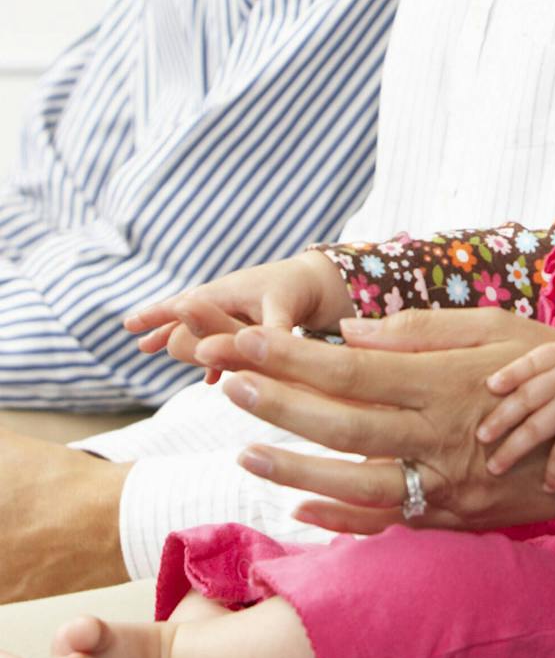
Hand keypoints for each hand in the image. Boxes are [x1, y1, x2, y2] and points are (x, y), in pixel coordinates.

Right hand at [123, 249, 351, 380]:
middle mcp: (227, 298)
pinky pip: (224, 337)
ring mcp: (238, 308)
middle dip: (163, 328)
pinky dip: (214, 354)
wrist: (322, 280)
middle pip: (187, 315)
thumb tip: (260, 354)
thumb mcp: (282, 308)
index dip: (157, 316)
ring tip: (160, 352)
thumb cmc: (300, 288)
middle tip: (138, 343)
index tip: (129, 324)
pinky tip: (210, 377)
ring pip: (203, 326)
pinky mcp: (252, 319)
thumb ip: (268, 330)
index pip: (182, 305)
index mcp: (225, 292)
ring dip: (184, 340)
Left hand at [195, 312, 554, 534]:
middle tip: (224, 380)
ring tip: (247, 449)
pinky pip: (388, 520)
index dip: (292, 355)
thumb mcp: (494, 330)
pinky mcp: (457, 515)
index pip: (352, 367)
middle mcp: (441, 434)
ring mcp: (448, 482)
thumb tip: (353, 331)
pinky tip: (302, 505)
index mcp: (446, 381)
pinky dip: (341, 516)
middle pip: (342, 421)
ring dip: (294, 466)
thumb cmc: (552, 363)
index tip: (244, 340)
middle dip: (277, 400)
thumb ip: (422, 332)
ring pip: (354, 480)